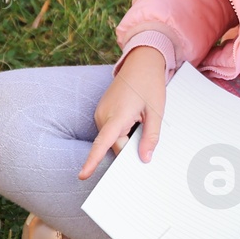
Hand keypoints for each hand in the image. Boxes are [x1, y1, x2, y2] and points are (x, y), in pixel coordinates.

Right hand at [80, 47, 167, 179]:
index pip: (103, 143)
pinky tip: (133, 117)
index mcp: (117, 115)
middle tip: (144, 129)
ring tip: (139, 117)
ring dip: (127, 136)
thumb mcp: (156, 112)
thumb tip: (145, 159)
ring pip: (113, 139)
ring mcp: (100, 113)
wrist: (140, 63)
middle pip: (114, 145)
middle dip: (129, 146)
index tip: (83, 175)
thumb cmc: (149, 84)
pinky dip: (122, 130)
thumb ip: (151, 137)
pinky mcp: (102, 112)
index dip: (93, 161)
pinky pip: (111, 131)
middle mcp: (103, 115)